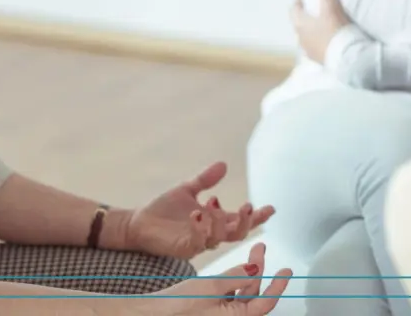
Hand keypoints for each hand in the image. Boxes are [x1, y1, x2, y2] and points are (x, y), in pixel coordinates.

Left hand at [125, 162, 274, 259]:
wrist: (138, 222)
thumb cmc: (163, 210)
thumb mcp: (187, 189)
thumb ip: (206, 179)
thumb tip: (224, 164)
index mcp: (215, 221)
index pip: (240, 220)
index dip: (257, 216)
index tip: (271, 208)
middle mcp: (210, 234)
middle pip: (237, 233)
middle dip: (247, 222)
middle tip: (249, 207)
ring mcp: (198, 242)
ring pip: (219, 238)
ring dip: (219, 220)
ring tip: (212, 202)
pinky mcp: (183, 247)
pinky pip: (197, 240)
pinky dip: (200, 226)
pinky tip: (197, 212)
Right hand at [149, 242, 291, 315]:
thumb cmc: (178, 307)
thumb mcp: (210, 287)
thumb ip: (236, 277)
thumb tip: (256, 268)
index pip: (265, 302)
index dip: (278, 285)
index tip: (287, 270)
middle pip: (254, 293)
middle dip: (259, 268)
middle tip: (261, 245)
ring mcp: (222, 314)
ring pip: (243, 291)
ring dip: (248, 270)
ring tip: (253, 248)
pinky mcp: (212, 310)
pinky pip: (231, 294)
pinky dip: (236, 278)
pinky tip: (236, 265)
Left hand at [290, 0, 349, 63]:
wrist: (349, 60)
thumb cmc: (336, 30)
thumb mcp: (331, 5)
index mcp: (300, 25)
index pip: (294, 9)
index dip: (300, 1)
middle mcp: (301, 39)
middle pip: (300, 24)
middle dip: (307, 15)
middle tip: (318, 8)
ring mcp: (310, 52)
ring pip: (308, 38)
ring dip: (314, 31)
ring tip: (327, 25)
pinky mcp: (321, 62)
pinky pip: (318, 50)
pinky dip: (322, 44)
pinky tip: (332, 42)